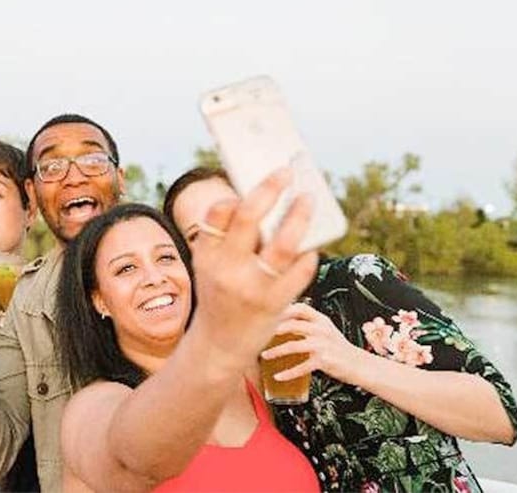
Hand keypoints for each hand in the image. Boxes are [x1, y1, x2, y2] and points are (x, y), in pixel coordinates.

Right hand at [190, 168, 318, 371]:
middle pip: (250, 217)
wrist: (220, 344)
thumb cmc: (220, 293)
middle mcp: (227, 268)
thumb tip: (264, 197)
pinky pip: (301, 270)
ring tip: (308, 199)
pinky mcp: (275, 303)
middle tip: (286, 172)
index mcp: (207, 254)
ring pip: (284, 243)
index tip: (255, 183)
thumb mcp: (212, 264)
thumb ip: (230, 237)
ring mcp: (252, 286)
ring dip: (300, 216)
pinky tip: (310, 247)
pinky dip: (308, 254)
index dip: (237, 193)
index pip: (219, 212)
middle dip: (270, 189)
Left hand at [261, 302, 364, 383]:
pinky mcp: (323, 360)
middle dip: (272, 330)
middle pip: (292, 324)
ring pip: (293, 345)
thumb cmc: (339, 348)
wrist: (359, 364)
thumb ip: (309, 324)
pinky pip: (301, 367)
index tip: (267, 314)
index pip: (300, 308)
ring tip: (264, 355)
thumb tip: (285, 319)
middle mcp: (321, 330)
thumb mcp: (326, 330)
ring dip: (275, 351)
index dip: (283, 310)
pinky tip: (279, 376)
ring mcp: (322, 345)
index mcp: (321, 320)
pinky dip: (288, 373)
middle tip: (258, 335)